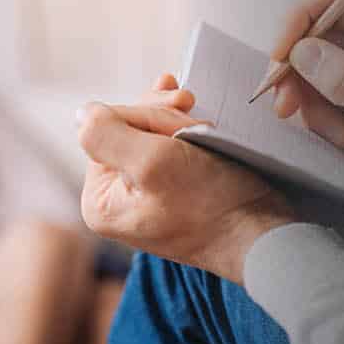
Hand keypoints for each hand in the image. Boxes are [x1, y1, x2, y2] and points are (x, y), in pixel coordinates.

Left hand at [78, 74, 294, 283]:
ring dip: (177, 122)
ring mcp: (144, 197)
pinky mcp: (172, 192)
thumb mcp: (153, 163)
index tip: (181, 114)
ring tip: (203, 124)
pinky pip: (168, 149)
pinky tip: (196, 120)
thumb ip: (107, 134)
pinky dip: (184, 131)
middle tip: (194, 110)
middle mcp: (116, 201)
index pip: (107, 129)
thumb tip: (81, 113)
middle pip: (126, 130)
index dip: (145, 114)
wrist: (262, 234)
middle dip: (162, 117)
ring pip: (150, 135)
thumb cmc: (214, 204)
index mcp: (99, 201)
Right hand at [270, 0, 343, 196]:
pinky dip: (330, 116)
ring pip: (321, 69)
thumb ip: (343, 79)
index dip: (297, 25)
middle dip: (301, 74)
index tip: (276, 63)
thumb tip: (300, 51)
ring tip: (339, 136)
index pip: (334, 1)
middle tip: (286, 111)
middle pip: (321, 37)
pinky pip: (334, 92)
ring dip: (317, 103)